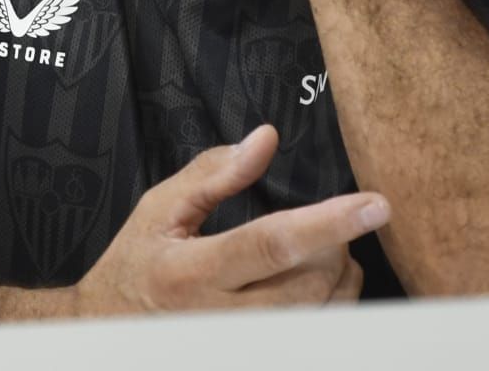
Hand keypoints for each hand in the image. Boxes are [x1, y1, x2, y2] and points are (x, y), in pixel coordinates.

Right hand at [73, 124, 383, 314]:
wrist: (113, 327)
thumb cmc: (137, 263)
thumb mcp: (159, 209)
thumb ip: (214, 173)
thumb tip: (266, 138)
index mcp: (191, 271)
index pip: (270, 244)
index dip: (327, 223)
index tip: (375, 204)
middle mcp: (222, 318)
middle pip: (309, 281)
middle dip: (330, 244)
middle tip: (317, 225)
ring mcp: (245, 345)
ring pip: (323, 312)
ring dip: (337, 273)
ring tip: (316, 250)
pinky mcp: (263, 354)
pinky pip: (321, 333)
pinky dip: (333, 301)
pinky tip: (316, 279)